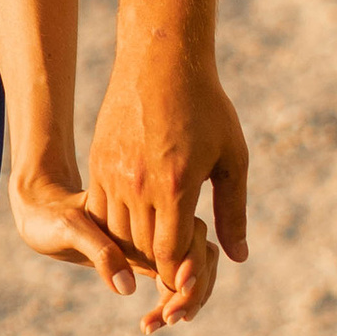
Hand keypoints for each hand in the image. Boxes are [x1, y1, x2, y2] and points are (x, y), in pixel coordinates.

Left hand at [7, 159, 202, 324]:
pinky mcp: (146, 262)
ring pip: (191, 275)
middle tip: (169, 318)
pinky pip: (172, 286)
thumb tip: (128, 287)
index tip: (174, 293)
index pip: (191, 240)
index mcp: (149, 209)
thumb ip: (100, 252)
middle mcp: (159, 227)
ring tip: (157, 324)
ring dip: (186, 302)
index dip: (191, 269)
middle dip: (194, 291)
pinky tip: (149, 324)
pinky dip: (168, 306)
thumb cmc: (53, 216)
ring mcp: (155, 246)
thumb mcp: (70, 229)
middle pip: (201, 259)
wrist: (43, 215)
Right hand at [85, 38, 248, 331]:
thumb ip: (233, 211)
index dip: (177, 271)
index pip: (168, 252)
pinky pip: (99, 209)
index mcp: (176, 186)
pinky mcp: (98, 162)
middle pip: (140, 247)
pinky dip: (114, 223)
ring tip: (155, 244)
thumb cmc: (207, 107)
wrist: (162, 61)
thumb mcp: (232, 159)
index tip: (188, 274)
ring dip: (134, 245)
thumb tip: (238, 258)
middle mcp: (139, 184)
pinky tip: (133, 221)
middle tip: (172, 266)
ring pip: (116, 231)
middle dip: (157, 263)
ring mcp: (113, 173)